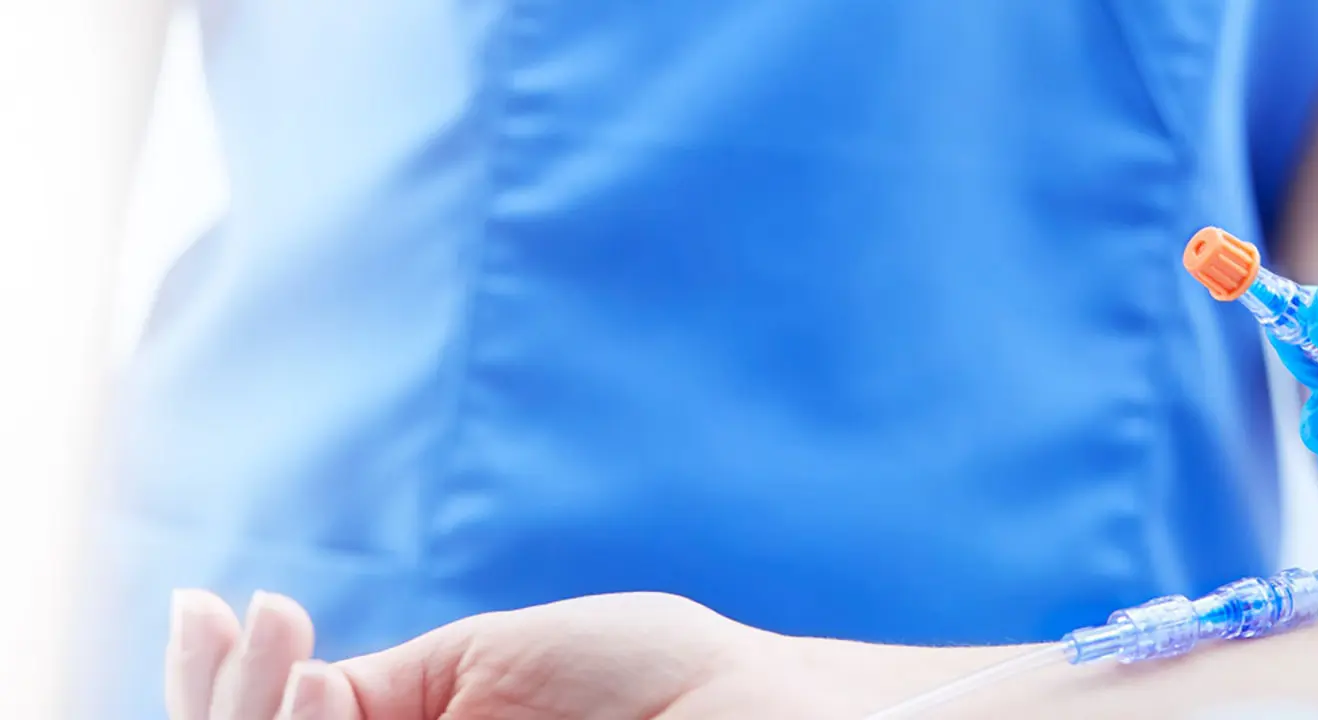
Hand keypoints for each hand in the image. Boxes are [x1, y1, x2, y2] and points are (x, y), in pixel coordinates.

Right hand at [164, 589, 857, 718]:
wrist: (750, 708)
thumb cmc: (644, 678)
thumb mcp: (485, 665)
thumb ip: (379, 695)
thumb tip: (279, 679)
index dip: (216, 688)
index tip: (209, 609)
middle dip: (228, 705)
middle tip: (263, 622)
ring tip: (294, 655)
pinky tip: (319, 693)